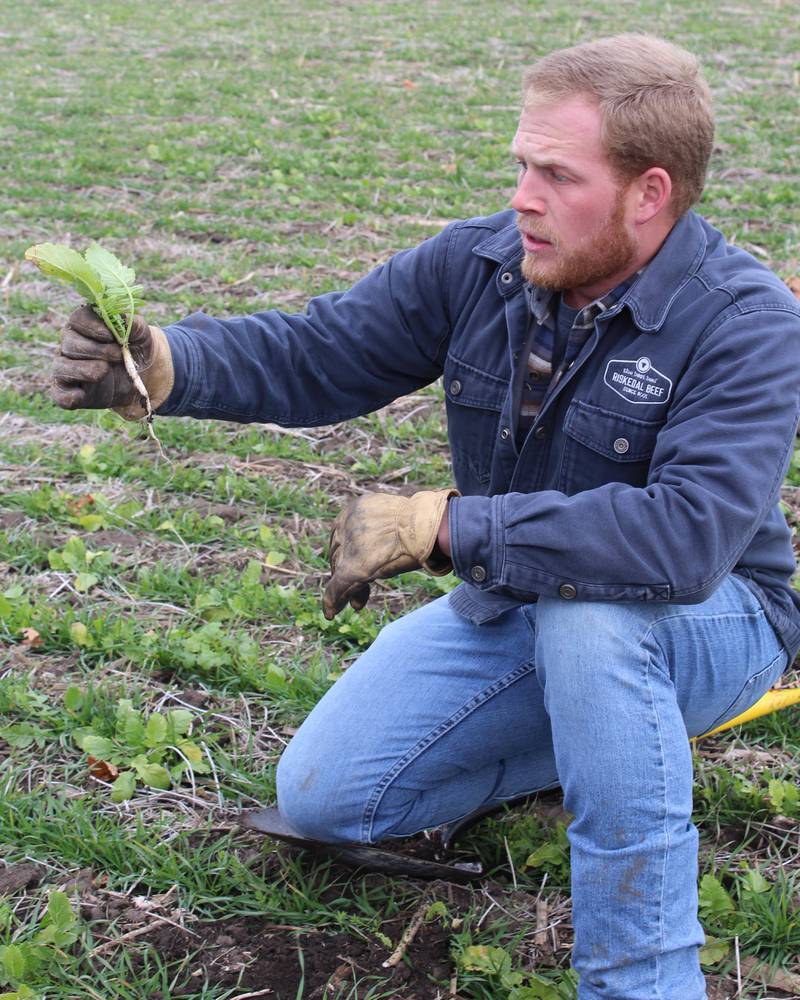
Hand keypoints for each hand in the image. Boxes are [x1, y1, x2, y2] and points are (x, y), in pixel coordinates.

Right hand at [52, 305, 173, 417]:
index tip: (109, 336)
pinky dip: (68, 396)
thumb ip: (132, 324)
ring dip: (84, 370)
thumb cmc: (137, 349)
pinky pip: (60, 395)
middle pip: (70, 343)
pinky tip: (81, 395)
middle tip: (117, 356)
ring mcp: (67, 368)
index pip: (77, 319)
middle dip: (95, 350)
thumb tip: (120, 316)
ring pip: (62, 367)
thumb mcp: (142, 335)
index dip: (91, 326)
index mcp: (84, 325)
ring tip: (104, 371)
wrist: (145, 377)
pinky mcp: (70, 392)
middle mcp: (70, 345)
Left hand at [322, 488, 457, 619]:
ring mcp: (348, 546)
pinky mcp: (352, 567)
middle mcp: (346, 524)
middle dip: (346, 573)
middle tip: (358, 591)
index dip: (350, 553)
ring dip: (345, 590)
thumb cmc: (422, 522)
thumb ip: (383, 529)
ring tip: (356, 604)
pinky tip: (330, 613)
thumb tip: (390, 539)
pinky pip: (337, 587)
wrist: (426, 527)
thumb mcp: (396, 519)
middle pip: (340, 554)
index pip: (345, 535)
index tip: (363, 568)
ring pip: (339, 571)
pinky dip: (333, 601)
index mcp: (355, 509)